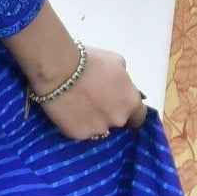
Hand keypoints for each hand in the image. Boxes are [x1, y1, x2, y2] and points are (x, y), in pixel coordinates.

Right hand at [32, 43, 150, 141]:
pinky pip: (80, 131)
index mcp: (131, 102)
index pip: (138, 117)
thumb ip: (123, 80)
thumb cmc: (89, 61)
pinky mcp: (78, 134)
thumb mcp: (116, 62)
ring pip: (98, 128)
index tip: (118, 105)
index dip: (129, 111)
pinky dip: (76, 123)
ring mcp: (98, 129)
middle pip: (117, 122)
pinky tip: (67, 111)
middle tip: (94, 101)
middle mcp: (118, 119)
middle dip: (109, 113)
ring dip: (92, 120)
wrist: (58, 69)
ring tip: (77, 105)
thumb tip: (120, 87)